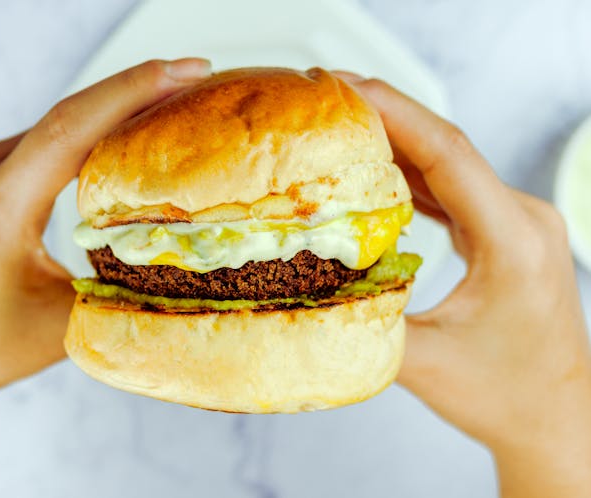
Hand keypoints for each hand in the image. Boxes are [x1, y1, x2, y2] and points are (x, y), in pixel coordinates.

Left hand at [0, 58, 211, 497]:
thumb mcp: (64, 322)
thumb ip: (120, 285)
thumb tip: (181, 257)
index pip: (71, 130)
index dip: (132, 93)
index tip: (186, 70)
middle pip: (67, 115)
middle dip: (134, 88)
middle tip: (194, 76)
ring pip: (53, 126)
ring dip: (110, 110)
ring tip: (168, 101)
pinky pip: (37, 143)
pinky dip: (83, 133)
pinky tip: (117, 135)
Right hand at [338, 73, 590, 496]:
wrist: (556, 419)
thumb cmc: (505, 398)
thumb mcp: (424, 362)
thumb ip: (362, 319)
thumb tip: (302, 290)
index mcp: (512, 240)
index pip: (447, 155)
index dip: (393, 114)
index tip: (344, 89)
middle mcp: (523, 219)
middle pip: (447, 148)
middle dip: (388, 115)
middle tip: (329, 95)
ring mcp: (517, 224)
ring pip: (450, 166)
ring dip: (398, 142)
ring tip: (344, 123)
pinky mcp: (505, 235)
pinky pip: (454, 192)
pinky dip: (413, 175)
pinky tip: (378, 169)